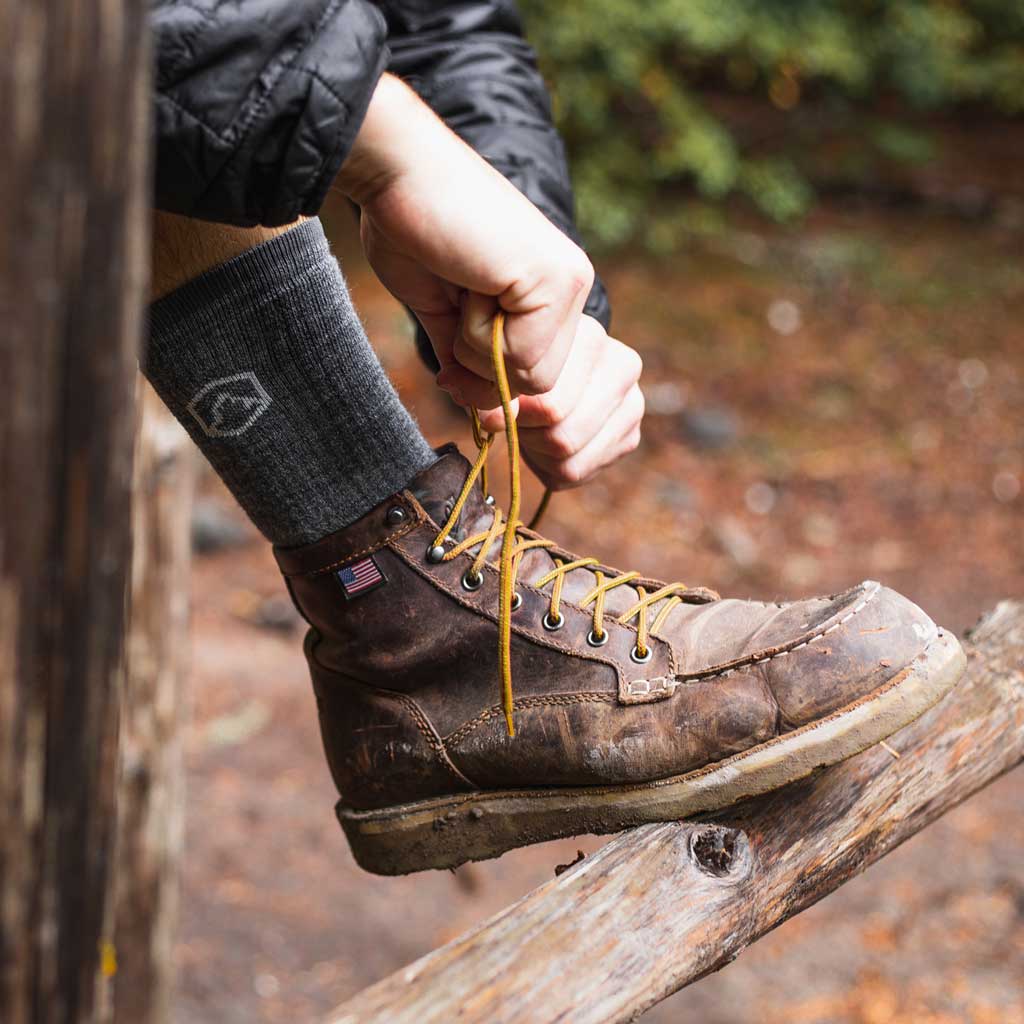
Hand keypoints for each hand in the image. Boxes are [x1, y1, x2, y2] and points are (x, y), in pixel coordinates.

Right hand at [336, 74, 592, 408]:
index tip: (451, 354)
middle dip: (481, 367)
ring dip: (476, 347)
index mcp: (549, 294)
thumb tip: (482, 410)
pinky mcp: (557, 280)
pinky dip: (476, 333)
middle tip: (456, 305)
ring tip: (463, 286)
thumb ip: (468, 362)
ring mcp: (569, 282)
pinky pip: (519, 357)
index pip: (536, 380)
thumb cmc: (410, 232)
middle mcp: (570, 287)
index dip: (487, 383)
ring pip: (531, 378)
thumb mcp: (444, 314)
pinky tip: (468, 281)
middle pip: (539, 387)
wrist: (395, 172)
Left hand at [505, 316, 643, 488]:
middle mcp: (622, 369)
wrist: (562, 365)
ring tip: (532, 432)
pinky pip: (578, 472)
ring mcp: (633, 406)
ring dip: (539, 454)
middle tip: (517, 423)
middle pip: (562, 436)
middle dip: (528, 436)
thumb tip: (492, 420)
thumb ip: (494, 389)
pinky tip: (547, 447)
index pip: (548, 404)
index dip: (513, 417)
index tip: (495, 412)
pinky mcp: (631, 437)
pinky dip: (552, 467)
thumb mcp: (505, 366)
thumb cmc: (527, 363)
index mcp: (591, 340)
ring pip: (570, 458)